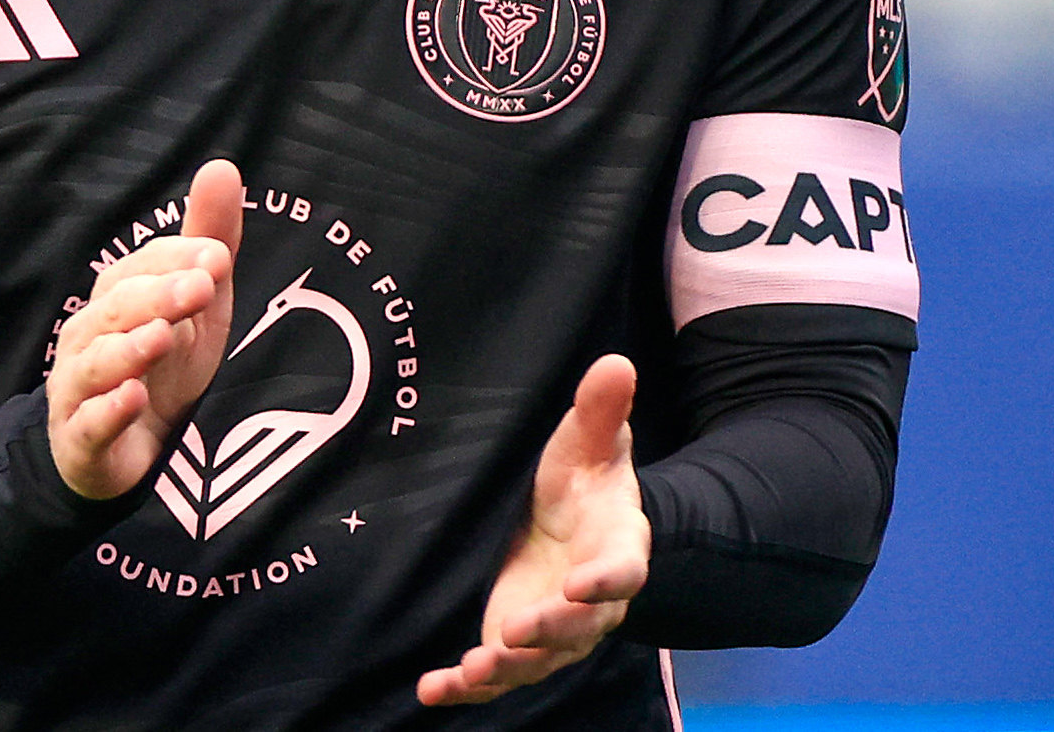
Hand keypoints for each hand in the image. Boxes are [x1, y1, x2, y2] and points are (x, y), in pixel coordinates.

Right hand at [47, 159, 242, 498]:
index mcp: (116, 299)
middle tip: (200, 287)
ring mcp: (79, 391)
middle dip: (157, 296)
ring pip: (96, 363)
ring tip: (161, 336)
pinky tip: (132, 399)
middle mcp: (89, 338)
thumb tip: (222, 167)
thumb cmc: (165, 367)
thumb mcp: (196, 305)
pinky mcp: (81, 441)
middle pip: (116, 310)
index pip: (139, 269)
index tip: (216, 257)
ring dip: (128, 348)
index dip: (175, 261)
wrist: (128, 453)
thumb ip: (206, 240)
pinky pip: (89, 424)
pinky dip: (108, 411)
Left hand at [418, 355, 650, 706]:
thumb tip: (616, 363)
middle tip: (515, 629)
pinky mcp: (512, 644)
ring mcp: (550, 630)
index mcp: (615, 548)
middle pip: (578, 628)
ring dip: (505, 669)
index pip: (622, 571)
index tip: (581, 582)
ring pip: (536, 661)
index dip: (605, 580)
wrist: (570, 522)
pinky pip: (494, 676)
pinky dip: (464, 689)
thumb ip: (600, 411)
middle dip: (548, 631)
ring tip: (473, 671)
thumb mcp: (588, 441)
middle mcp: (589, 601)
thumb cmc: (581, 479)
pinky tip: (432, 691)